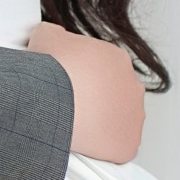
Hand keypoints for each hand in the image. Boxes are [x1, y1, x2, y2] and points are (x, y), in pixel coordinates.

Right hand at [27, 21, 145, 162]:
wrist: (53, 101)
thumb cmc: (52, 71)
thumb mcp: (45, 35)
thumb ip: (54, 32)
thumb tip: (52, 35)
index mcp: (116, 58)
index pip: (101, 68)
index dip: (81, 76)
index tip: (66, 83)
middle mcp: (132, 85)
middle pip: (112, 94)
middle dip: (93, 99)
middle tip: (68, 104)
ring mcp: (134, 115)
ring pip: (117, 120)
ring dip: (99, 123)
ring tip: (74, 124)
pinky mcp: (129, 142)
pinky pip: (116, 145)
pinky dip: (102, 146)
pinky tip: (84, 143)